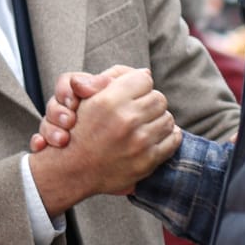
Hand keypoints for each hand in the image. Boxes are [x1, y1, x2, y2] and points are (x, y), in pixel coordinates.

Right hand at [28, 68, 180, 215]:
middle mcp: (126, 119)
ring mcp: (139, 142)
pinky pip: (173, 139)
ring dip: (158, 119)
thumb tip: (146, 73)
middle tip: (139, 111)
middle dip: (150, 102)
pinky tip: (154, 137)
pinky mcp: (148, 160)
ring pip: (167, 118)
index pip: (144, 79)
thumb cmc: (79, 131)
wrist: (72, 171)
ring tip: (145, 125)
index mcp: (109, 100)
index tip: (133, 94)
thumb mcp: (86, 98)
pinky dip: (167, 136)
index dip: (139, 85)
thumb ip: (113, 79)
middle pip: (159, 98)